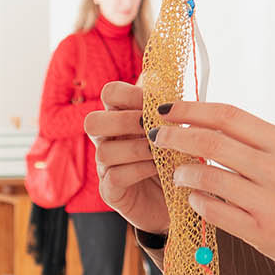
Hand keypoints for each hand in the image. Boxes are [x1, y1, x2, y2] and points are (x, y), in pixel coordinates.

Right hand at [88, 81, 174, 235]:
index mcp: (122, 118)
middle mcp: (108, 141)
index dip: (129, 94)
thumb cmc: (176, 160)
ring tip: (161, 152)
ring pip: (104, 151)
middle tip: (151, 128)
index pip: (110, 94)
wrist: (181, 201)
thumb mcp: (177, 130)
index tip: (155, 105)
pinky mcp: (111, 192)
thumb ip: (166, 105)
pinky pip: (114, 176)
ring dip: (137, 148)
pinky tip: (160, 169)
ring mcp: (106, 168)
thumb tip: (156, 74)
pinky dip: (139, 170)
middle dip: (123, 121)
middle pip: (92, 121)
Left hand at [150, 99, 274, 274]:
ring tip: (177, 174)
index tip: (167, 110)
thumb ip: (255, 141)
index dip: (192, 110)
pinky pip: (215, 212)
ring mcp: (269, 201)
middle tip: (157, 137)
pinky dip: (197, 202)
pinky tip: (194, 199)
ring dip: (184, 173)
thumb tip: (205, 124)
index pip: (228, 117)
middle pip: (212, 143)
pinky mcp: (260, 231)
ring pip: (209, 178)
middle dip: (176, 137)